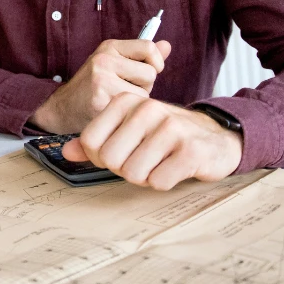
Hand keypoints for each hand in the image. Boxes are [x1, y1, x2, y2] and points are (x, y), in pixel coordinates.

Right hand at [31, 39, 170, 133]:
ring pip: (144, 94)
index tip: (147, 73)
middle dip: (143, 87)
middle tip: (122, 90)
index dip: (155, 62)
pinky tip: (111, 112)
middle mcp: (104, 59)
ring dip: (135, 103)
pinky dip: (126, 115)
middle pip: (150, 74)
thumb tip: (167, 45)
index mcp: (109, 47)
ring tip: (116, 101)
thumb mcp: (115, 64)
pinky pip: (132, 110)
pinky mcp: (100, 100)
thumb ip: (141, 56)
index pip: (149, 47)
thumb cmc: (93, 86)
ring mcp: (101, 79)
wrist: (61, 108)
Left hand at [61, 93, 241, 190]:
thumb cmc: (166, 136)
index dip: (101, 157)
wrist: (217, 139)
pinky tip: (175, 168)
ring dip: (146, 177)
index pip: (90, 141)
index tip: (121, 152)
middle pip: (110, 159)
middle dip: (124, 169)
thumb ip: (96, 141)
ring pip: (134, 173)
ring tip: (160, 162)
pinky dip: (164, 182)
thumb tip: (67, 151)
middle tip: (143, 160)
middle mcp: (147, 109)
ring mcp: (170, 128)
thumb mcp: (128, 131)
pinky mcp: (190, 150)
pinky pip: (158, 182)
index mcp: (126, 101)